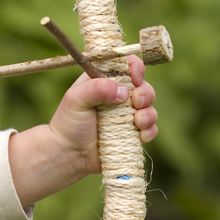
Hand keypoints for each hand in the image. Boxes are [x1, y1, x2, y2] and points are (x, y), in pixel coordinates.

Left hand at [49, 55, 157, 175]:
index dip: (136, 68)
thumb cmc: (68, 122)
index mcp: (104, 81)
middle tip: (135, 102)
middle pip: (143, 86)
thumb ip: (97, 88)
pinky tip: (140, 136)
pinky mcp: (132, 133)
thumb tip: (124, 92)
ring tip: (137, 122)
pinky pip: (151, 128)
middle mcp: (117, 96)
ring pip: (150, 107)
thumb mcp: (76, 99)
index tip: (135, 77)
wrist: (69, 153)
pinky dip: (149, 130)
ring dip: (149, 113)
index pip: (126, 65)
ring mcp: (126, 115)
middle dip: (145, 93)